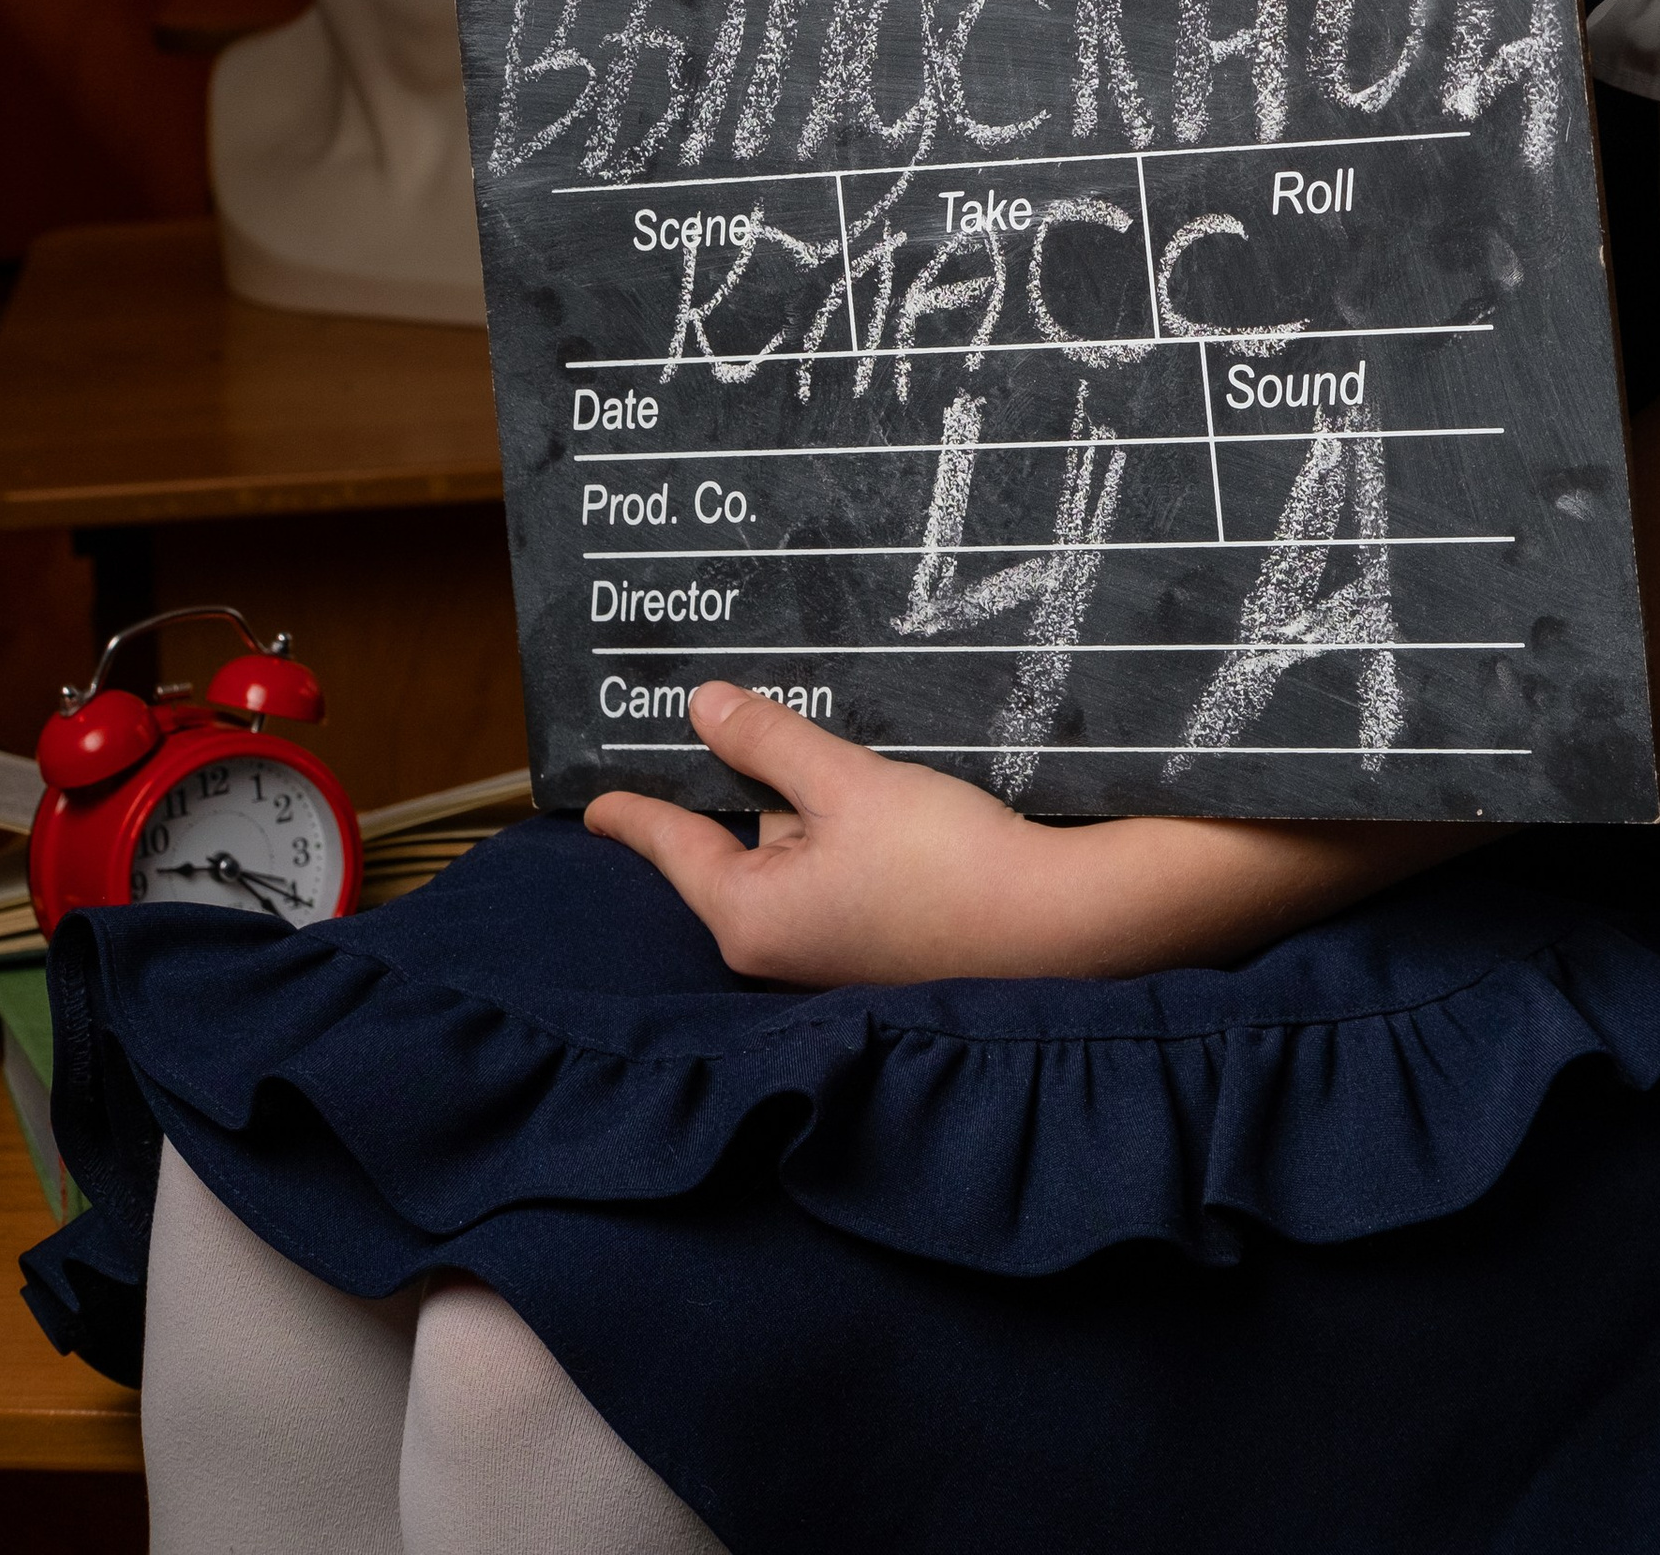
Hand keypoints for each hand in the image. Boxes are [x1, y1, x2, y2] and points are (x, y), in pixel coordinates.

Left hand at [584, 684, 1465, 986]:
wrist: (1061, 925)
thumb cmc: (946, 857)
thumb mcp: (847, 783)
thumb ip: (770, 741)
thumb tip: (703, 707)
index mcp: (751, 914)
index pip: (673, 849)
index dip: (636, 813)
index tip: (598, 799)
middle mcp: (780, 945)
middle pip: (745, 842)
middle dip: (758, 785)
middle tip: (754, 718)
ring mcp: (831, 952)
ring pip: (799, 852)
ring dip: (815, 805)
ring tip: (850, 758)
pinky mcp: (880, 946)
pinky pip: (839, 872)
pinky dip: (849, 830)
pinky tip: (890, 799)